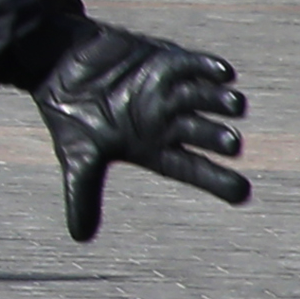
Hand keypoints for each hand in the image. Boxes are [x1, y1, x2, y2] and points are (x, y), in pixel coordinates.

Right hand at [31, 20, 247, 241]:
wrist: (57, 64)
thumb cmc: (70, 114)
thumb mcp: (76, 155)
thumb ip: (82, 193)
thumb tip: (80, 238)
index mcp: (153, 148)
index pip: (192, 168)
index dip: (218, 180)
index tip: (242, 193)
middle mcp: (169, 122)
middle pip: (205, 133)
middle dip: (218, 138)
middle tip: (230, 143)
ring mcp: (171, 91)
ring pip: (208, 99)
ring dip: (222, 101)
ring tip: (233, 103)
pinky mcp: (167, 60)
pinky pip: (197, 65)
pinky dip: (209, 68)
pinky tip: (223, 73)